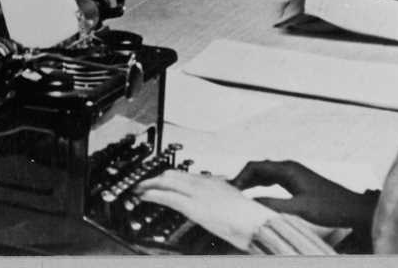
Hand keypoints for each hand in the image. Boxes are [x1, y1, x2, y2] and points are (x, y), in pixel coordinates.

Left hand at [135, 169, 273, 250]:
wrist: (258, 223)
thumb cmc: (251, 219)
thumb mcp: (234, 204)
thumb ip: (222, 199)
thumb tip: (216, 204)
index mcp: (214, 182)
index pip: (185, 175)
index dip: (169, 177)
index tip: (160, 180)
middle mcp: (204, 183)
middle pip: (172, 174)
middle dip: (155, 178)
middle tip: (144, 183)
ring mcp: (197, 193)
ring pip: (166, 182)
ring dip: (150, 185)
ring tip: (139, 189)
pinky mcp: (193, 206)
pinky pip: (167, 196)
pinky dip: (152, 194)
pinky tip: (143, 196)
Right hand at [232, 160, 375, 228]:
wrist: (352, 208)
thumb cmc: (329, 207)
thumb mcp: (299, 208)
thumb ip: (274, 204)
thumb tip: (251, 203)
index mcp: (288, 169)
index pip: (255, 167)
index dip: (240, 177)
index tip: (230, 189)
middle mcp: (289, 167)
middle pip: (258, 168)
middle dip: (242, 178)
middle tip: (230, 191)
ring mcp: (293, 173)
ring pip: (265, 173)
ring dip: (251, 181)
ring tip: (238, 192)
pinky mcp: (297, 181)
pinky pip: (272, 179)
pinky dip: (260, 184)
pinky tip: (256, 194)